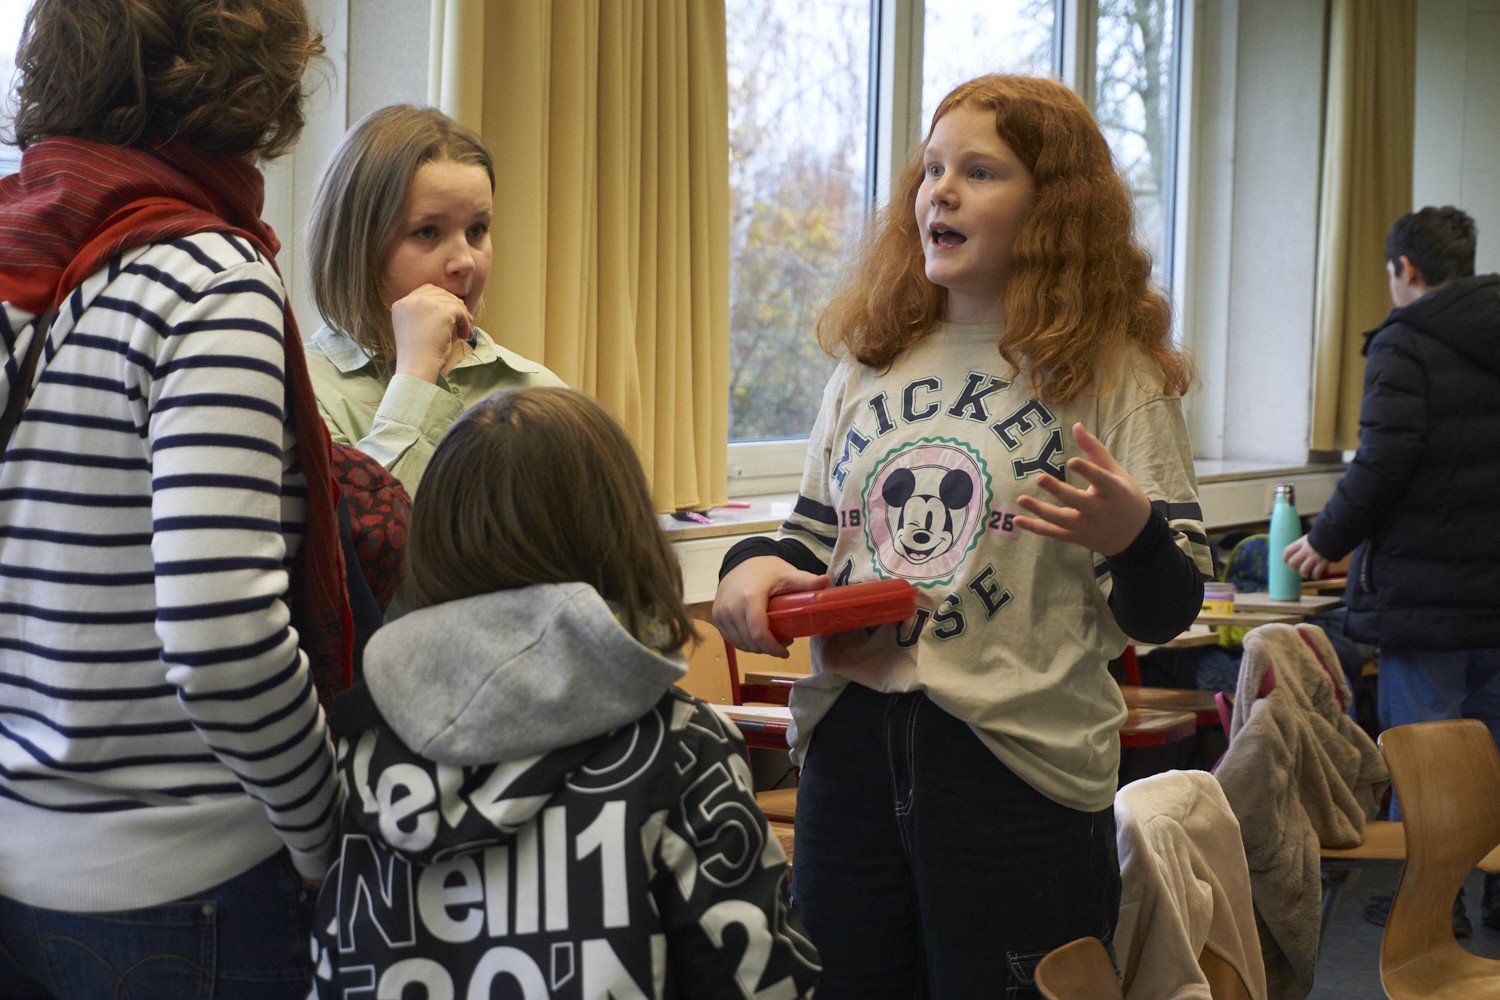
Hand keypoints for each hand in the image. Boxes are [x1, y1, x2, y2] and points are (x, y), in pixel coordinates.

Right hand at [390, 284, 474, 382]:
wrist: (417, 367)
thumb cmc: (418, 355)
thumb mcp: (417, 328)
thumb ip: (427, 314)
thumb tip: (456, 305)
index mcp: (401, 305)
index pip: (425, 291)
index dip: (441, 300)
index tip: (452, 314)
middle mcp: (410, 300)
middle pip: (439, 293)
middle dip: (453, 305)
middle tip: (464, 320)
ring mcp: (425, 303)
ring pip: (451, 301)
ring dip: (462, 316)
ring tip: (464, 332)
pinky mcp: (441, 310)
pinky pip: (460, 311)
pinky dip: (465, 322)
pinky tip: (464, 335)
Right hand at [713, 556, 828, 656]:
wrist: (741, 561)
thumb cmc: (766, 570)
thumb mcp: (787, 574)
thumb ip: (806, 580)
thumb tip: (827, 581)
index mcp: (750, 597)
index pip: (759, 633)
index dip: (773, 647)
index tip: (786, 652)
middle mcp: (732, 607)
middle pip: (751, 642)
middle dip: (768, 648)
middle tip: (783, 642)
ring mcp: (721, 613)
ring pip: (740, 643)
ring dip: (757, 647)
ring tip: (771, 640)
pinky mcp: (717, 617)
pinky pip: (731, 639)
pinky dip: (745, 643)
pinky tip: (757, 637)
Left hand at [1013, 422, 1151, 556]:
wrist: (1135, 535)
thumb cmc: (1124, 495)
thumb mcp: (1115, 471)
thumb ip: (1094, 449)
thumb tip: (1075, 425)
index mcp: (1114, 491)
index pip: (1100, 480)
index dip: (1087, 471)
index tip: (1072, 461)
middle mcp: (1100, 511)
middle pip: (1078, 501)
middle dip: (1058, 491)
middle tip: (1039, 478)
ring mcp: (1087, 527)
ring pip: (1062, 520)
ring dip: (1040, 511)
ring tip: (1021, 498)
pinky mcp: (1077, 537)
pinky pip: (1053, 533)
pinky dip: (1035, 527)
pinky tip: (1017, 519)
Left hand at [1282, 534, 1329, 579]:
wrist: (1336, 533)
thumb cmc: (1323, 534)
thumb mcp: (1310, 536)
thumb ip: (1305, 544)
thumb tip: (1300, 550)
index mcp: (1302, 542)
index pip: (1288, 551)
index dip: (1285, 557)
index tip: (1286, 561)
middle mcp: (1306, 550)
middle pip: (1293, 562)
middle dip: (1293, 567)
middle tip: (1296, 569)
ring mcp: (1314, 556)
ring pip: (1303, 569)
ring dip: (1304, 574)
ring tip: (1306, 575)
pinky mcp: (1323, 561)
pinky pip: (1317, 572)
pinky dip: (1316, 575)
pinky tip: (1316, 576)